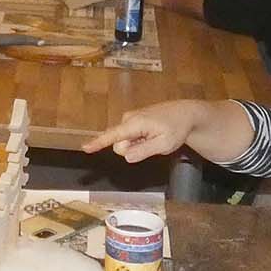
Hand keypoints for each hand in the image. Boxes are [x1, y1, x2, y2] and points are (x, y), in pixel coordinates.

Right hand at [80, 100, 204, 162]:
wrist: (186, 113)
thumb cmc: (177, 129)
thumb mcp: (164, 145)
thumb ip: (144, 151)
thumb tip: (126, 156)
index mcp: (135, 123)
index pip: (113, 135)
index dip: (98, 143)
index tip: (84, 148)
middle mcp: (128, 118)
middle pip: (119, 144)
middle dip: (131, 150)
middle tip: (152, 144)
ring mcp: (130, 118)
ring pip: (124, 141)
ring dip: (137, 145)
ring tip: (154, 138)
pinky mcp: (132, 120)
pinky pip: (128, 137)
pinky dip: (138, 140)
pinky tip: (151, 135)